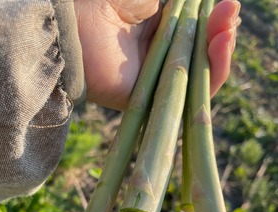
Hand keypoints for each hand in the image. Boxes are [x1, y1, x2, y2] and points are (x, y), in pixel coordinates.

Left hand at [74, 0, 240, 109]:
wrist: (80, 23)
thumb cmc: (110, 2)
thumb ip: (181, 5)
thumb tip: (202, 3)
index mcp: (158, 34)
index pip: (196, 36)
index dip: (213, 24)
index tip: (226, 6)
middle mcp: (159, 59)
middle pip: (202, 56)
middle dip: (220, 34)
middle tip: (230, 13)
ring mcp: (157, 81)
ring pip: (202, 77)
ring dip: (221, 52)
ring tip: (228, 29)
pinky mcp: (154, 102)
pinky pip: (191, 96)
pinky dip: (212, 73)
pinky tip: (221, 45)